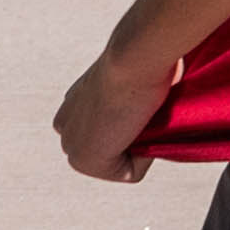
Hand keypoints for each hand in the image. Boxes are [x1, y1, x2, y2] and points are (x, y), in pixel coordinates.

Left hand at [51, 45, 170, 183]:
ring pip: (121, 164)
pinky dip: (145, 157)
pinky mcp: (83, 160)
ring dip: (140, 146)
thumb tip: (164, 102)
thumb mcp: (134, 76)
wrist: (135, 55)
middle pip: (115, 149)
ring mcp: (71, 144)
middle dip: (136, 138)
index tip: (143, 98)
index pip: (111, 130)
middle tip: (145, 108)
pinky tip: (140, 125)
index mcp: (73, 104)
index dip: (137, 121)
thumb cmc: (146, 56)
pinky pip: (130, 174)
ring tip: (143, 114)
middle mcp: (65, 125)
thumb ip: (132, 95)